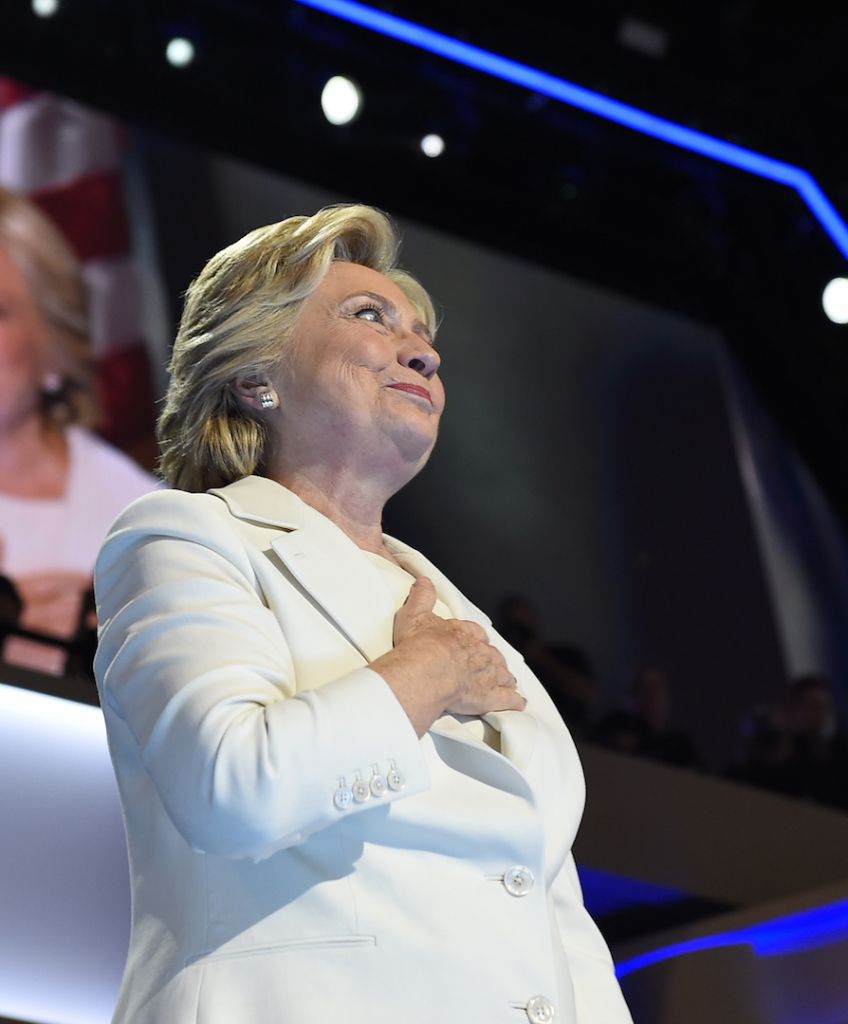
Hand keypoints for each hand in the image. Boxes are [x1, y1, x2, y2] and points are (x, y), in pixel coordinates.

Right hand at [372, 577, 525, 735]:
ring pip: (503, 675)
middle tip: (489, 665)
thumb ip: (422, 597)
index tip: (475, 642)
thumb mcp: (416, 615)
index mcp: (465, 633)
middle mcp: (481, 652)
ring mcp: (488, 675)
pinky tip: (518, 703)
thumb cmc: (419, 646)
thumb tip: (424, 581)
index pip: (476, 633)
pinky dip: (514, 700)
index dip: (476, 639)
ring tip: (507, 682)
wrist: (426, 672)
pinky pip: (507, 698)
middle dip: (492, 660)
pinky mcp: (489, 697)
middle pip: (492, 655)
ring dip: (505, 678)